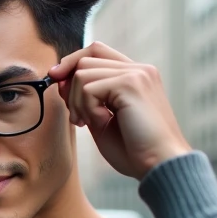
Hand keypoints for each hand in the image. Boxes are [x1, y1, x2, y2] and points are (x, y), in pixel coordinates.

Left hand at [48, 42, 191, 179]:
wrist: (160, 166)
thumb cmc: (134, 150)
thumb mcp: (102, 119)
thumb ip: (85, 98)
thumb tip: (59, 76)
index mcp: (136, 76)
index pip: (97, 51)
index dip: (71, 63)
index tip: (56, 80)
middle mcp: (139, 69)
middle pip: (86, 58)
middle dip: (71, 88)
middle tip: (78, 119)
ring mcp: (137, 73)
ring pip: (82, 73)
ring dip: (77, 102)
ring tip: (90, 124)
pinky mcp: (131, 83)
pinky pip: (88, 88)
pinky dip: (87, 109)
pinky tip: (101, 123)